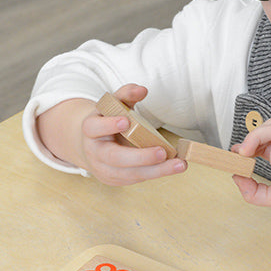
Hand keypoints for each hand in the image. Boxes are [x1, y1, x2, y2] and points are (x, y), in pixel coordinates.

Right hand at [38, 84, 184, 185]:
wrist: (93, 146)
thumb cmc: (107, 122)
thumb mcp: (113, 106)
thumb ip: (126, 95)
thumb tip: (142, 90)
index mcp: (90, 130)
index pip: (94, 127)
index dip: (108, 125)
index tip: (126, 121)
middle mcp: (95, 152)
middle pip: (114, 157)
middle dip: (139, 156)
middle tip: (162, 152)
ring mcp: (104, 169)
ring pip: (130, 173)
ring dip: (156, 170)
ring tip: (179, 164)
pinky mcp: (116, 180)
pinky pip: (137, 178)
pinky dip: (156, 173)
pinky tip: (173, 166)